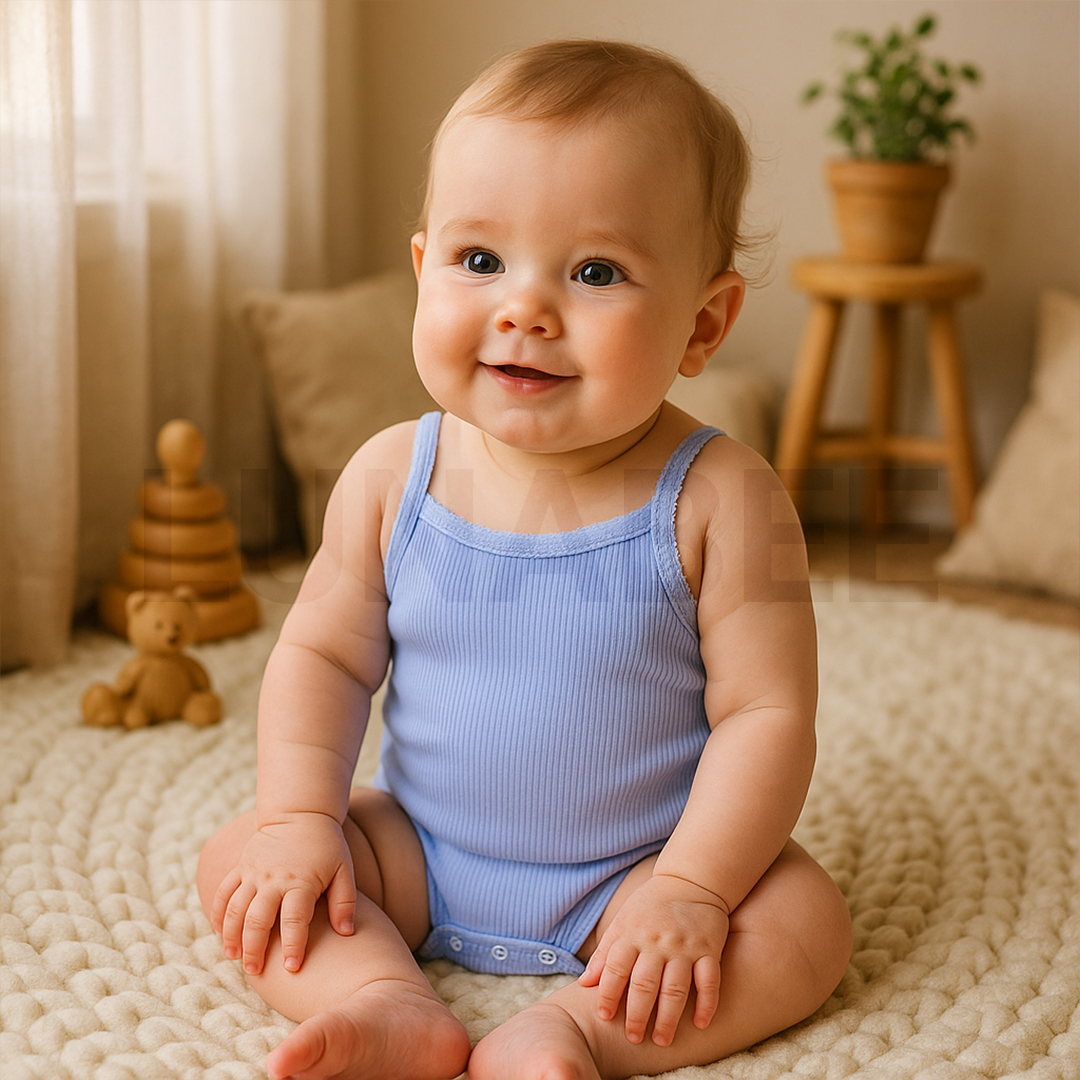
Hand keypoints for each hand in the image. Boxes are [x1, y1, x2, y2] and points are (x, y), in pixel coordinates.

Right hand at [210, 812, 355, 975]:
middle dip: (254, 949)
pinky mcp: (241, 866)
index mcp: (301, 882)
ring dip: (231, 935)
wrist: (300, 813)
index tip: (291, 968)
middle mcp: (273, 879)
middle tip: (254, 971)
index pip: (294, 920)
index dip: (293, 945)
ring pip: (235, 909)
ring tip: (234, 957)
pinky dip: (218, 913)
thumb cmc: (326, 845)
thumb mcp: (344, 869)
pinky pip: (224, 892)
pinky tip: (219, 933)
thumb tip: (347, 933)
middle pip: (257, 920)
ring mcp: (254, 872)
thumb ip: (345, 901)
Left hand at [578, 873, 729, 1046]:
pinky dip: (706, 1004)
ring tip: (662, 1040)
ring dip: (668, 1018)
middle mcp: (657, 942)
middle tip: (634, 1038)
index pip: (615, 969)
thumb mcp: (623, 922)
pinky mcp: (709, 949)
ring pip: (675, 988)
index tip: (605, 1016)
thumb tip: (585, 983)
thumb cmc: (650, 907)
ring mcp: (684, 947)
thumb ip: (605, 953)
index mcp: (632, 934)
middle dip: (637, 1015)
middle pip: (644, 985)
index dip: (608, 994)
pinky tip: (699, 1024)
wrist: (691, 881)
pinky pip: (710, 981)